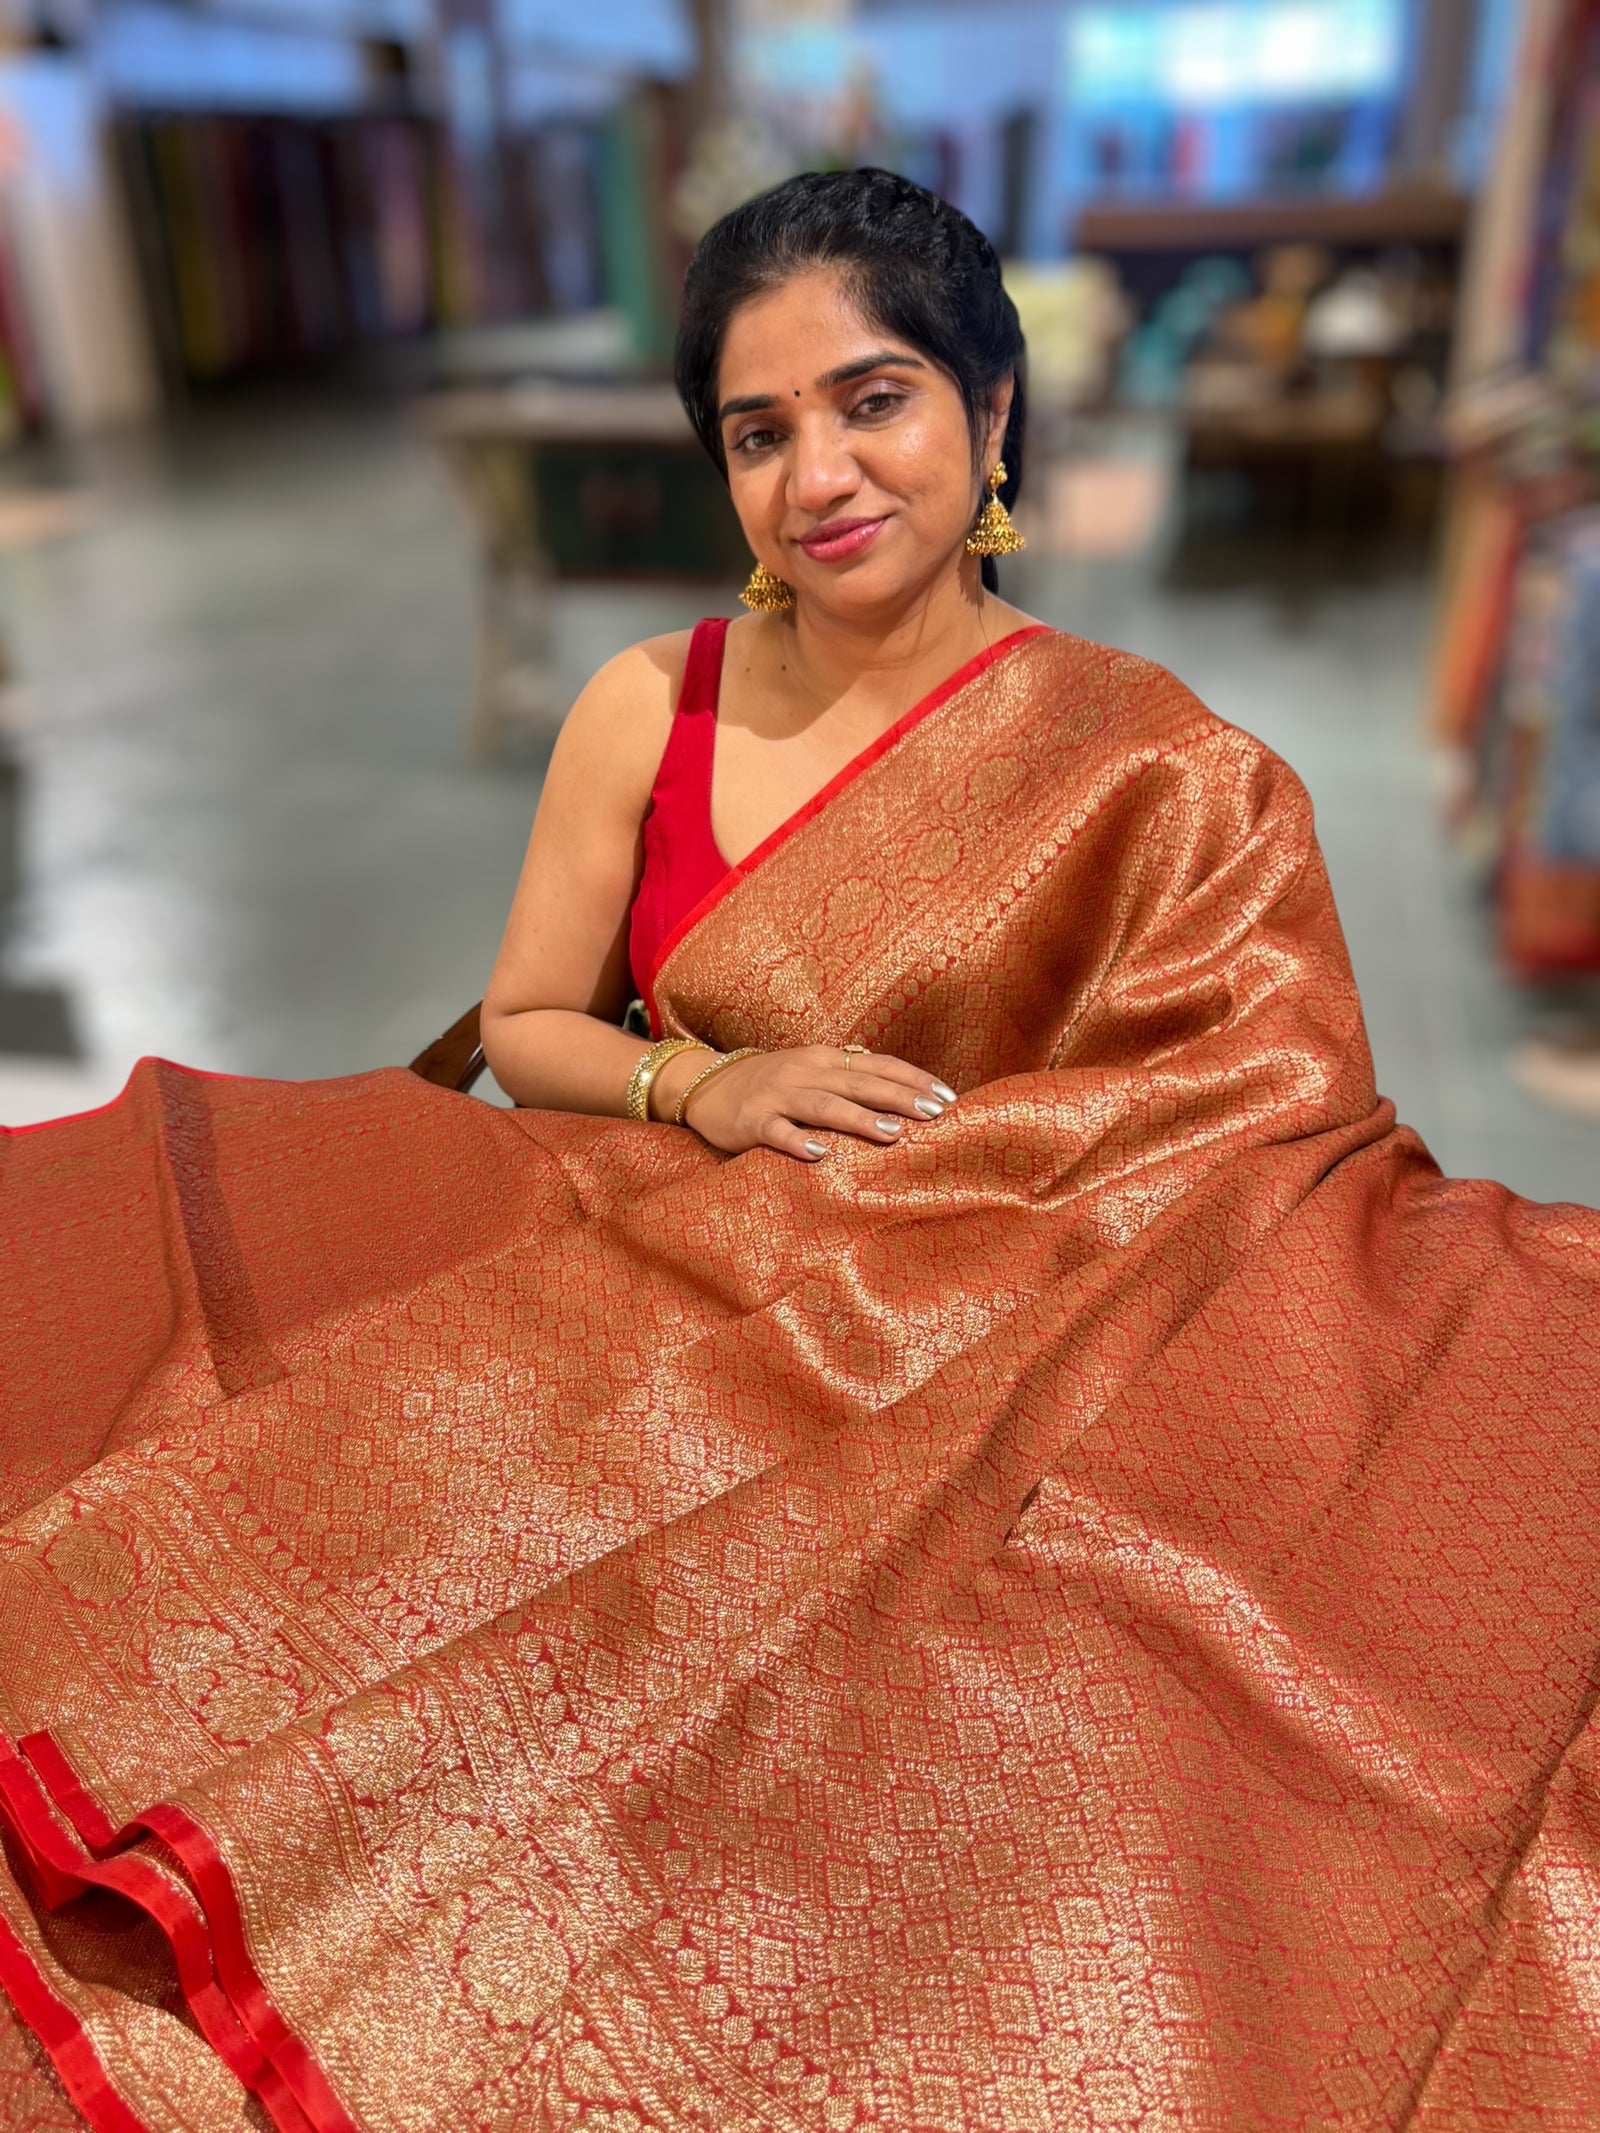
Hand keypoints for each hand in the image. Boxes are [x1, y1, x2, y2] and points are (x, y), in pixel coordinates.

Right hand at [660, 1044, 956, 1161]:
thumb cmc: (771, 1084)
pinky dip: (798, 1143)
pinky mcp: (751, 1122)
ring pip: (823, 1105)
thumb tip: (904, 1093)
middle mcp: (805, 1072)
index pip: (877, 1065)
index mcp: (824, 1059)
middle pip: (859, 1083)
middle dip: (900, 1097)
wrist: (705, 1085)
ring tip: (892, 1132)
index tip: (949, 1096)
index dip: (913, 1079)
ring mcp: (777, 1096)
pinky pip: (777, 1132)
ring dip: (859, 1118)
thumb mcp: (812, 1071)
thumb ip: (851, 1079)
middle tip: (936, 1113)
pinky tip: (820, 1155)